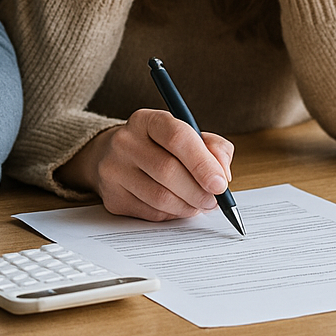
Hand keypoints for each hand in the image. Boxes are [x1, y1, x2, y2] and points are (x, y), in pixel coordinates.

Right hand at [59, 110, 232, 220]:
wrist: (114, 158)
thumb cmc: (159, 147)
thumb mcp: (187, 136)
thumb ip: (213, 148)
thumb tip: (223, 174)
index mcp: (147, 120)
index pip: (177, 137)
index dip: (203, 162)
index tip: (220, 184)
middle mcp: (125, 141)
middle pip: (168, 171)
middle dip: (199, 191)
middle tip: (213, 200)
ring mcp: (114, 169)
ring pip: (161, 198)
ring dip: (188, 207)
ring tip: (197, 204)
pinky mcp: (112, 197)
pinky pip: (151, 214)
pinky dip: (171, 215)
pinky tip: (175, 205)